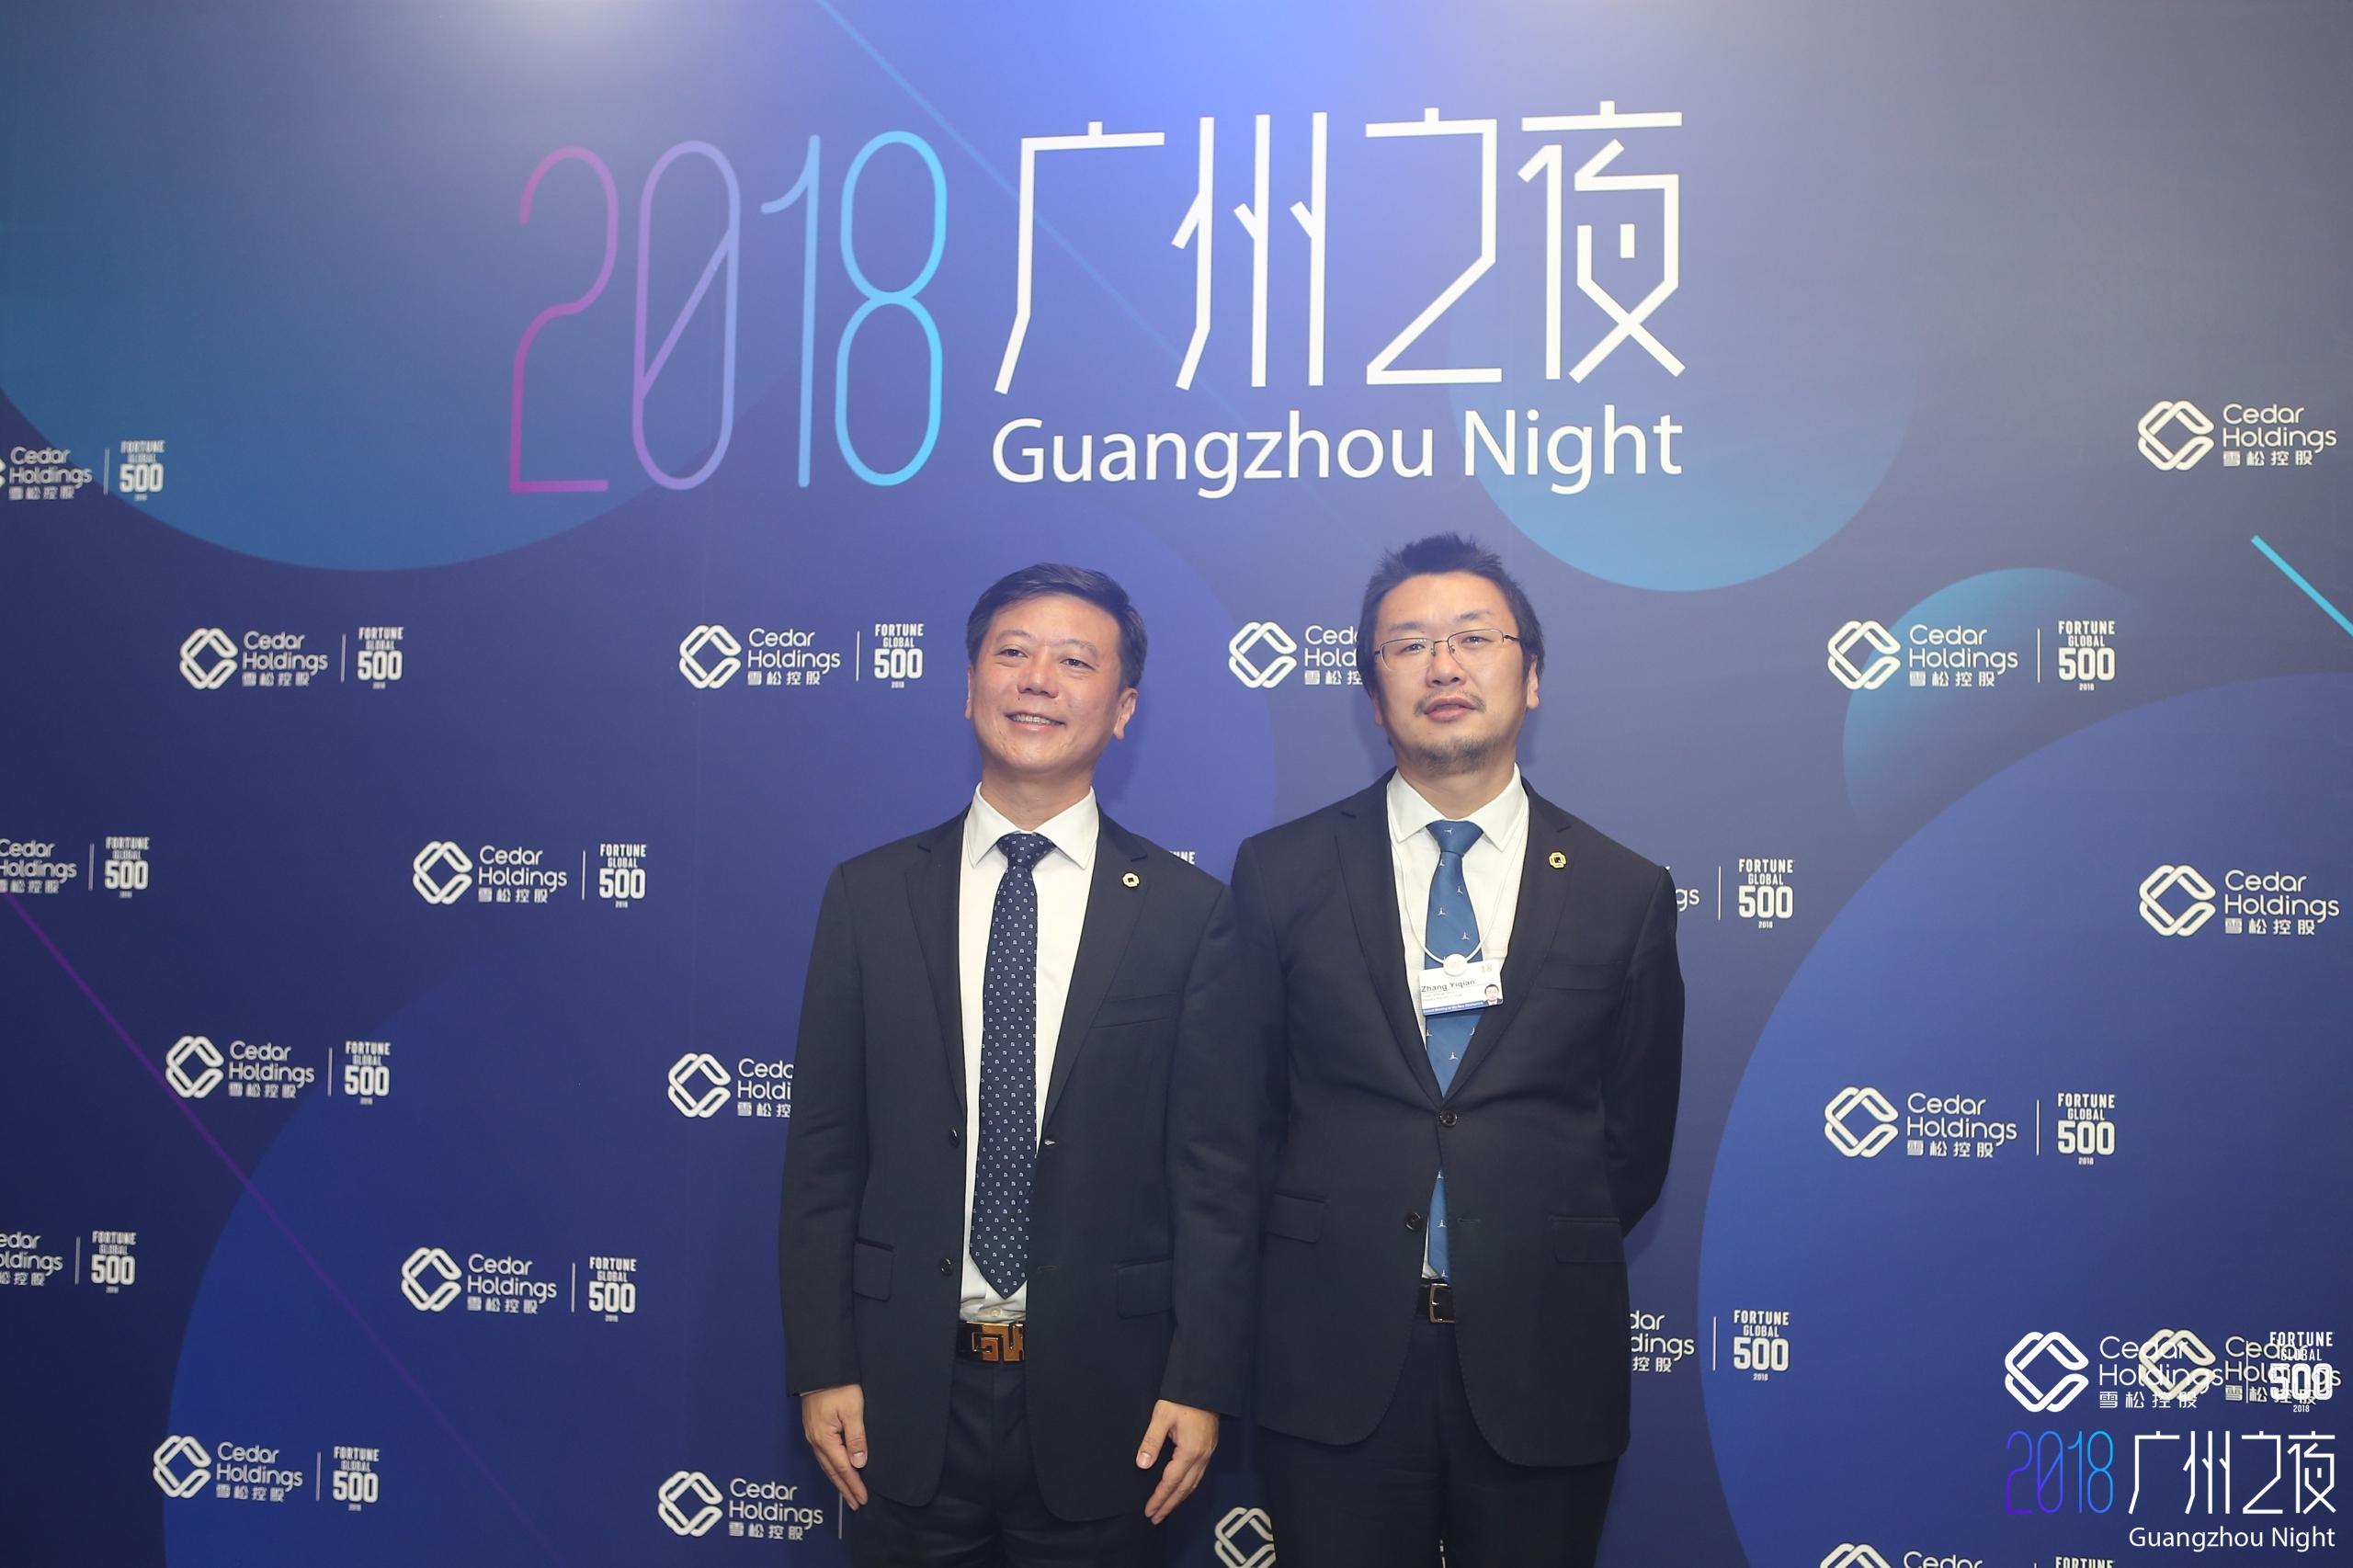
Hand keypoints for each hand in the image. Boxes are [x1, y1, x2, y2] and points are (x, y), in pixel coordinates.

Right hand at [801, 1384, 869, 1508]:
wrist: (819, 1369)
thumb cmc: (838, 1387)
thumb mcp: (852, 1410)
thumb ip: (856, 1437)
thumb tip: (859, 1462)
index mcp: (825, 1438)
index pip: (843, 1468)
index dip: (853, 1485)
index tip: (863, 1499)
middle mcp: (816, 1440)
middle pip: (832, 1471)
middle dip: (845, 1488)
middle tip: (856, 1503)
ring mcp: (813, 1435)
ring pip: (826, 1465)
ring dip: (838, 1480)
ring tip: (848, 1492)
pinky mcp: (814, 1428)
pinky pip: (823, 1455)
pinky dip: (832, 1467)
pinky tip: (837, 1470)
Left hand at [1136, 1400, 1218, 1523]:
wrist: (1205, 1385)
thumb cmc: (1182, 1398)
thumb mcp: (1162, 1416)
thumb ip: (1151, 1441)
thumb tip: (1142, 1465)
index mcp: (1189, 1451)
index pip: (1171, 1482)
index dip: (1159, 1498)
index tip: (1149, 1511)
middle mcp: (1201, 1457)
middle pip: (1184, 1488)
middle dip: (1169, 1505)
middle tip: (1155, 1518)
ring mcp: (1208, 1454)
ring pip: (1193, 1484)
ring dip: (1179, 1499)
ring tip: (1166, 1509)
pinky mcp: (1209, 1449)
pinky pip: (1198, 1476)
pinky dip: (1187, 1488)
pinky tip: (1180, 1490)